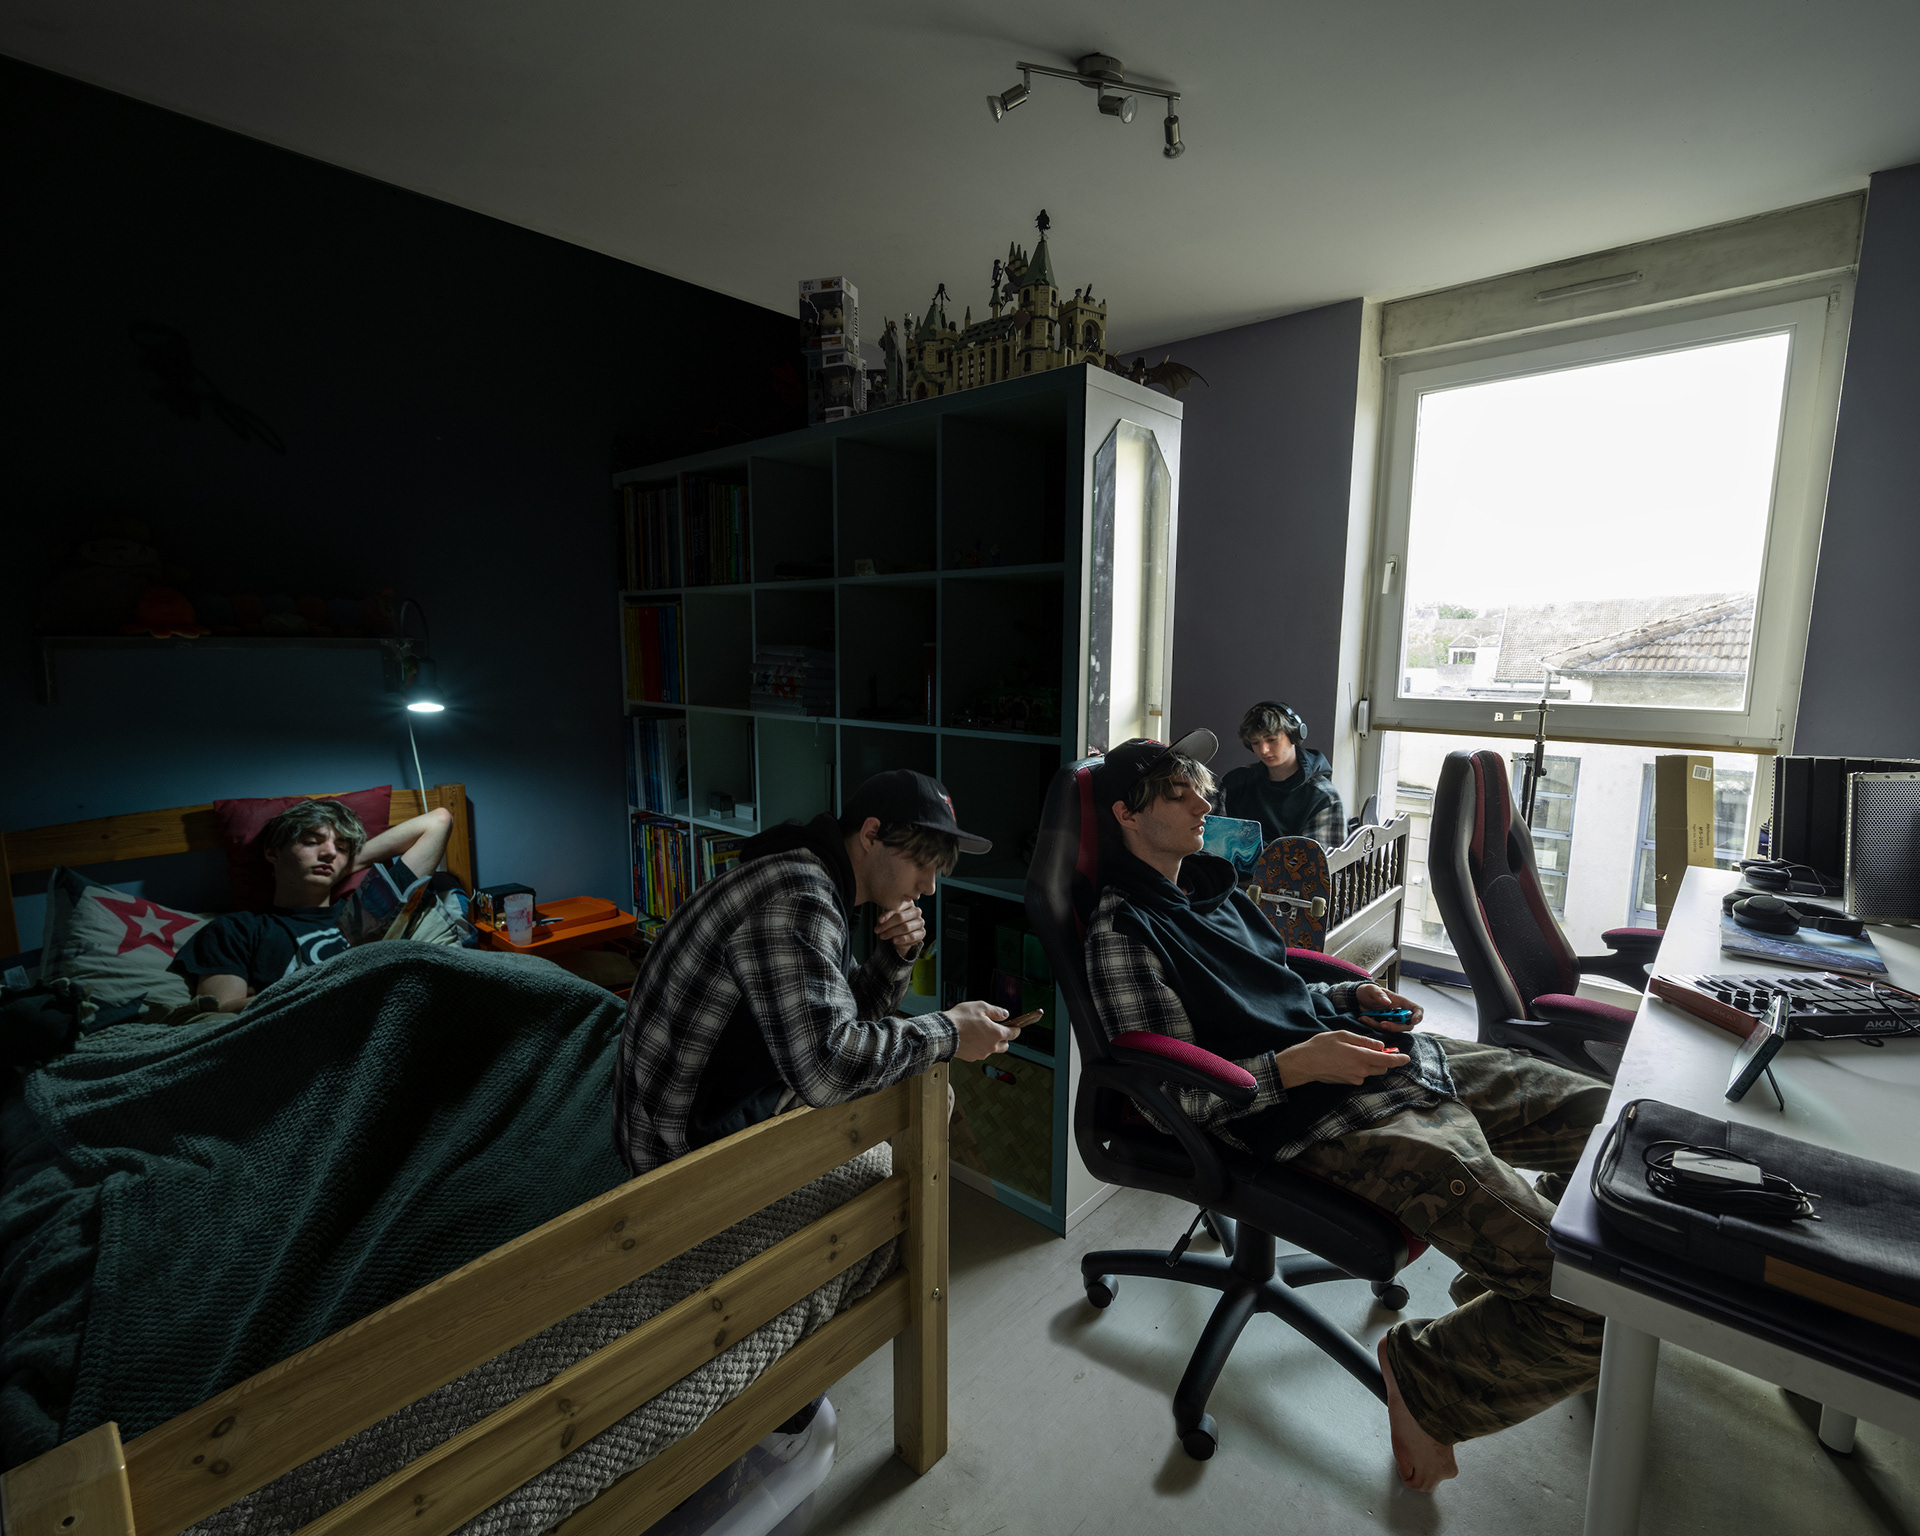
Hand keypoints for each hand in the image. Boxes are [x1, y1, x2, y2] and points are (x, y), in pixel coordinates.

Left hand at [874, 899, 926, 956]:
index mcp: (908, 903)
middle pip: (901, 917)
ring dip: (892, 932)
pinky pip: (912, 936)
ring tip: (883, 936)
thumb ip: (885, 918)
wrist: (900, 937)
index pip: (898, 908)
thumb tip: (880, 921)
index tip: (879, 921)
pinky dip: (902, 939)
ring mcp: (920, 922)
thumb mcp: (888, 918)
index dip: (888, 914)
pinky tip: (894, 941)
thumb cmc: (893, 923)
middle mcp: (916, 911)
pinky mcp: (922, 932)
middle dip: (888, 925)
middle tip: (878, 931)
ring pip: (906, 927)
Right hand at [949, 1000, 1020, 1061]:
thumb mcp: (980, 1007)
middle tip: (996, 1029)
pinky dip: (980, 1047)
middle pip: (1005, 1045)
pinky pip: (981, 1052)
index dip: (1016, 1029)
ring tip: (980, 1033)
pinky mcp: (972, 1057)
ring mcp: (982, 1053)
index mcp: (996, 1033)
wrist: (943, 1033)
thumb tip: (1005, 1014)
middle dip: (1004, 1038)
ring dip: (991, 1043)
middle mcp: (991, 1046)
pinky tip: (972, 1039)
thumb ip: (995, 1011)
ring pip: (992, 1050)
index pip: (1013, 1034)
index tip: (1016, 1027)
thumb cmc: (960, 1019)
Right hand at [1275, 1029, 1410, 1087]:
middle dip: (1384, 1059)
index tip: (1407, 1058)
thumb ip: (1364, 1041)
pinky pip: (1362, 1075)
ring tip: (1357, 1052)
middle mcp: (1361, 1071)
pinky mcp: (1349, 1083)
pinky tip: (1347, 1060)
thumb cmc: (1322, 1046)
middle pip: (1383, 1067)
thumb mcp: (1343, 1036)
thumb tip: (1380, 1046)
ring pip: (1372, 1071)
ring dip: (1372, 1063)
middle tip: (1378, 1049)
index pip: (1388, 1060)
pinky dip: (1361, 1068)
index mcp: (1361, 1057)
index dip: (1399, 1059)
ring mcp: (1355, 1079)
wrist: (1305, 1063)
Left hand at [1353, 983, 1422, 1028]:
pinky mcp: (1382, 1025)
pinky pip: (1381, 1030)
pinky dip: (1372, 1025)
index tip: (1413, 1021)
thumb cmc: (1368, 991)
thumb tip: (1387, 1002)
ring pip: (1393, 1030)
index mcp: (1400, 1002)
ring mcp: (1391, 1020)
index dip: (1418, 1016)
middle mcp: (1398, 1012)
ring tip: (1366, 1017)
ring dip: (1379, 1026)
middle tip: (1383, 1024)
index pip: (1416, 1009)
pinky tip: (1364, 1018)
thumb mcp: (1371, 989)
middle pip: (1406, 1025)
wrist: (1357, 998)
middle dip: (1395, 1027)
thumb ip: (1379, 994)